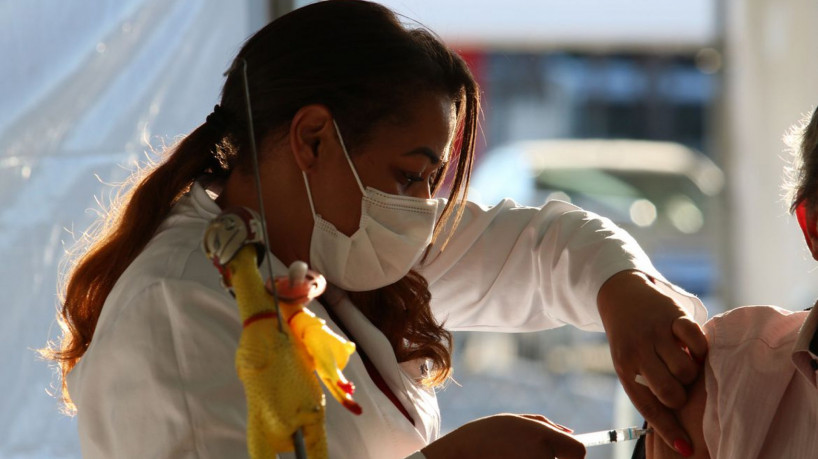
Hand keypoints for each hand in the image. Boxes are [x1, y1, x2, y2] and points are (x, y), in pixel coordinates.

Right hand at [421, 413, 584, 458]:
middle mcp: (540, 458)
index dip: (573, 455)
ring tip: (512, 457)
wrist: (460, 454)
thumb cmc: (489, 434)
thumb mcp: (517, 421)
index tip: (563, 456)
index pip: (578, 452)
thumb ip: (547, 425)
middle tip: (525, 455)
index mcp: (542, 438)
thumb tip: (571, 433)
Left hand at [597, 270, 706, 456]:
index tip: (685, 447)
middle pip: (669, 392)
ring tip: (685, 363)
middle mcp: (638, 352)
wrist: (620, 294)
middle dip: (681, 397)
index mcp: (625, 368)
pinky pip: (696, 340)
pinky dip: (701, 349)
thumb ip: (647, 385)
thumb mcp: (629, 362)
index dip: (668, 429)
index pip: (648, 406)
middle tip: (681, 386)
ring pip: (685, 370)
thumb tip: (674, 424)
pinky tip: (695, 348)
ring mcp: (655, 333)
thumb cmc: (630, 339)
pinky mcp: (672, 315)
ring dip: (692, 372)